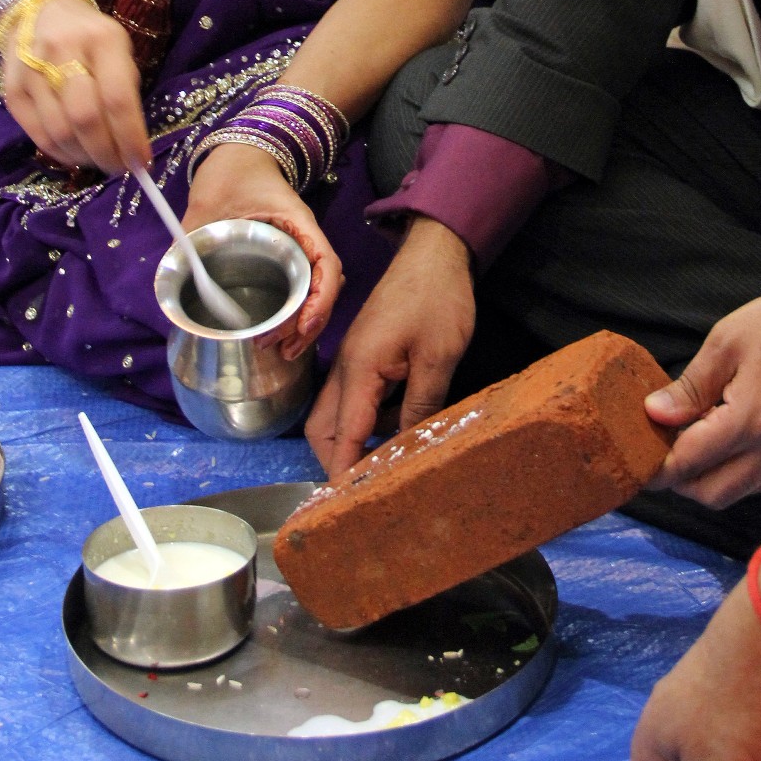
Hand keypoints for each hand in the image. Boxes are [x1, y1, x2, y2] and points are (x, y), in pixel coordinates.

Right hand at [2, 0, 150, 175]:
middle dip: (106, 153)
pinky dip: (62, 154)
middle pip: (84, 118)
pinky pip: (38, 135)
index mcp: (101, 39)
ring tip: (100, 160)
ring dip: (85, 157)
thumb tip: (134, 145)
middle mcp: (63, 51)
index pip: (117, 97)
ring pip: (59, 132)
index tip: (142, 162)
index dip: (130, 137)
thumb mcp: (118, 48)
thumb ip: (125, 89)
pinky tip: (77, 155)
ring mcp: (31, 70)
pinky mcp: (11, 90)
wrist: (39, 12)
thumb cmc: (90, 38)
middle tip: (120, 169)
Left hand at [185, 141, 343, 358]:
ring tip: (283, 350)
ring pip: (315, 291)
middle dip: (310, 323)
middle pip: (324, 286)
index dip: (320, 299)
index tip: (302, 325)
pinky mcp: (286, 257)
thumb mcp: (207, 203)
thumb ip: (191, 236)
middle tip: (282, 349)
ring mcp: (298, 248)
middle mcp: (305, 239)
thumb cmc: (230, 172)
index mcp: (297, 223)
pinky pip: (300, 287)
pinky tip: (277, 333)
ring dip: (305, 323)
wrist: (241, 152)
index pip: (325, 263)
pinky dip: (295, 313)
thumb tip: (176, 276)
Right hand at [305, 217, 475, 481]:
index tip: (346, 507)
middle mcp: (347, 367)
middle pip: (322, 427)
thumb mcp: (438, 358)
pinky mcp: (367, 353)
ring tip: (382, 465)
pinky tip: (395, 428)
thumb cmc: (438, 299)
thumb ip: (419, 407)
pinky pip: (355, 396)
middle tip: (365, 487)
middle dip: (335, 460)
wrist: (436, 253)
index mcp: (360, 368)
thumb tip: (406, 450)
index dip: (342, 473)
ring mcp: (355, 358)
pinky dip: (366, 419)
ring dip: (351, 439)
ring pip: (335, 412)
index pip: (342, 435)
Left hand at [643, 257, 760, 507]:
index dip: (660, 467)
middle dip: (682, 482)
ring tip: (697, 437)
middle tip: (664, 452)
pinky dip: (741, 469)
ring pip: (741, 491)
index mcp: (753, 418)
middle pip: (714, 494)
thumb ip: (689, 386)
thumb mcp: (726, 341)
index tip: (638, 463)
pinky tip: (732, 436)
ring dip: (713, 477)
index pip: (692, 463)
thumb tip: (654, 415)